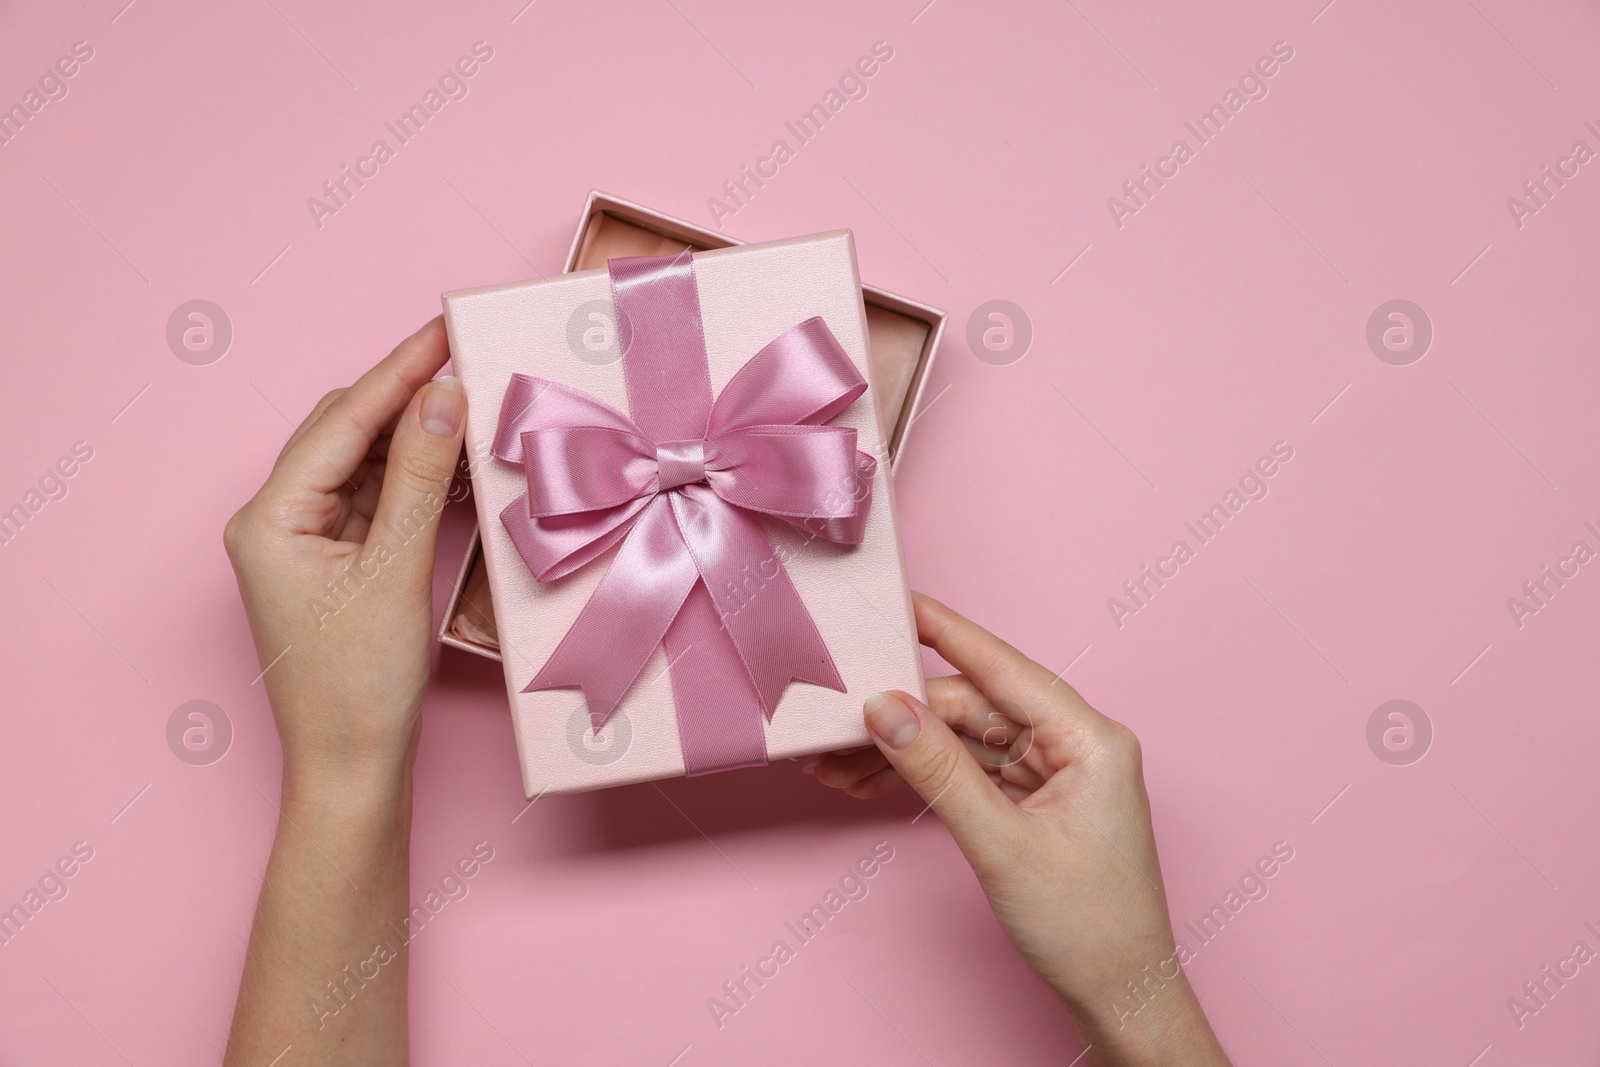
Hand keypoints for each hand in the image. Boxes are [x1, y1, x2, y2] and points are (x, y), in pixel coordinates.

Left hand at [224, 318, 464, 792]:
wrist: (351, 768)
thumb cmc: (359, 686)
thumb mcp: (395, 571)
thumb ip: (419, 477)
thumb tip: (445, 397)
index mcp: (269, 518)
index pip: (342, 420)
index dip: (399, 370)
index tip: (447, 328)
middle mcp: (274, 521)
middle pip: (344, 430)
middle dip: (405, 393)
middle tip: (467, 357)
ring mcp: (302, 542)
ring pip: (361, 462)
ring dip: (414, 434)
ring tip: (470, 401)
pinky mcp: (331, 563)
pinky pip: (373, 498)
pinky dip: (413, 477)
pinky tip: (453, 461)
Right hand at [807, 593, 1230, 1065]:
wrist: (1120, 995)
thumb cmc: (1089, 927)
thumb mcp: (1001, 844)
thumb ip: (938, 771)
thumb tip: (885, 710)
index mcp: (1089, 739)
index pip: (1001, 666)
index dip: (944, 631)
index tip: (897, 601)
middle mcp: (1075, 744)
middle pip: (972, 706)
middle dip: (901, 716)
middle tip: (834, 721)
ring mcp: (1055, 772)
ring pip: (965, 740)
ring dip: (904, 751)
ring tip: (838, 765)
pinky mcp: (1037, 799)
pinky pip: (971, 770)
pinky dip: (925, 776)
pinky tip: (874, 781)